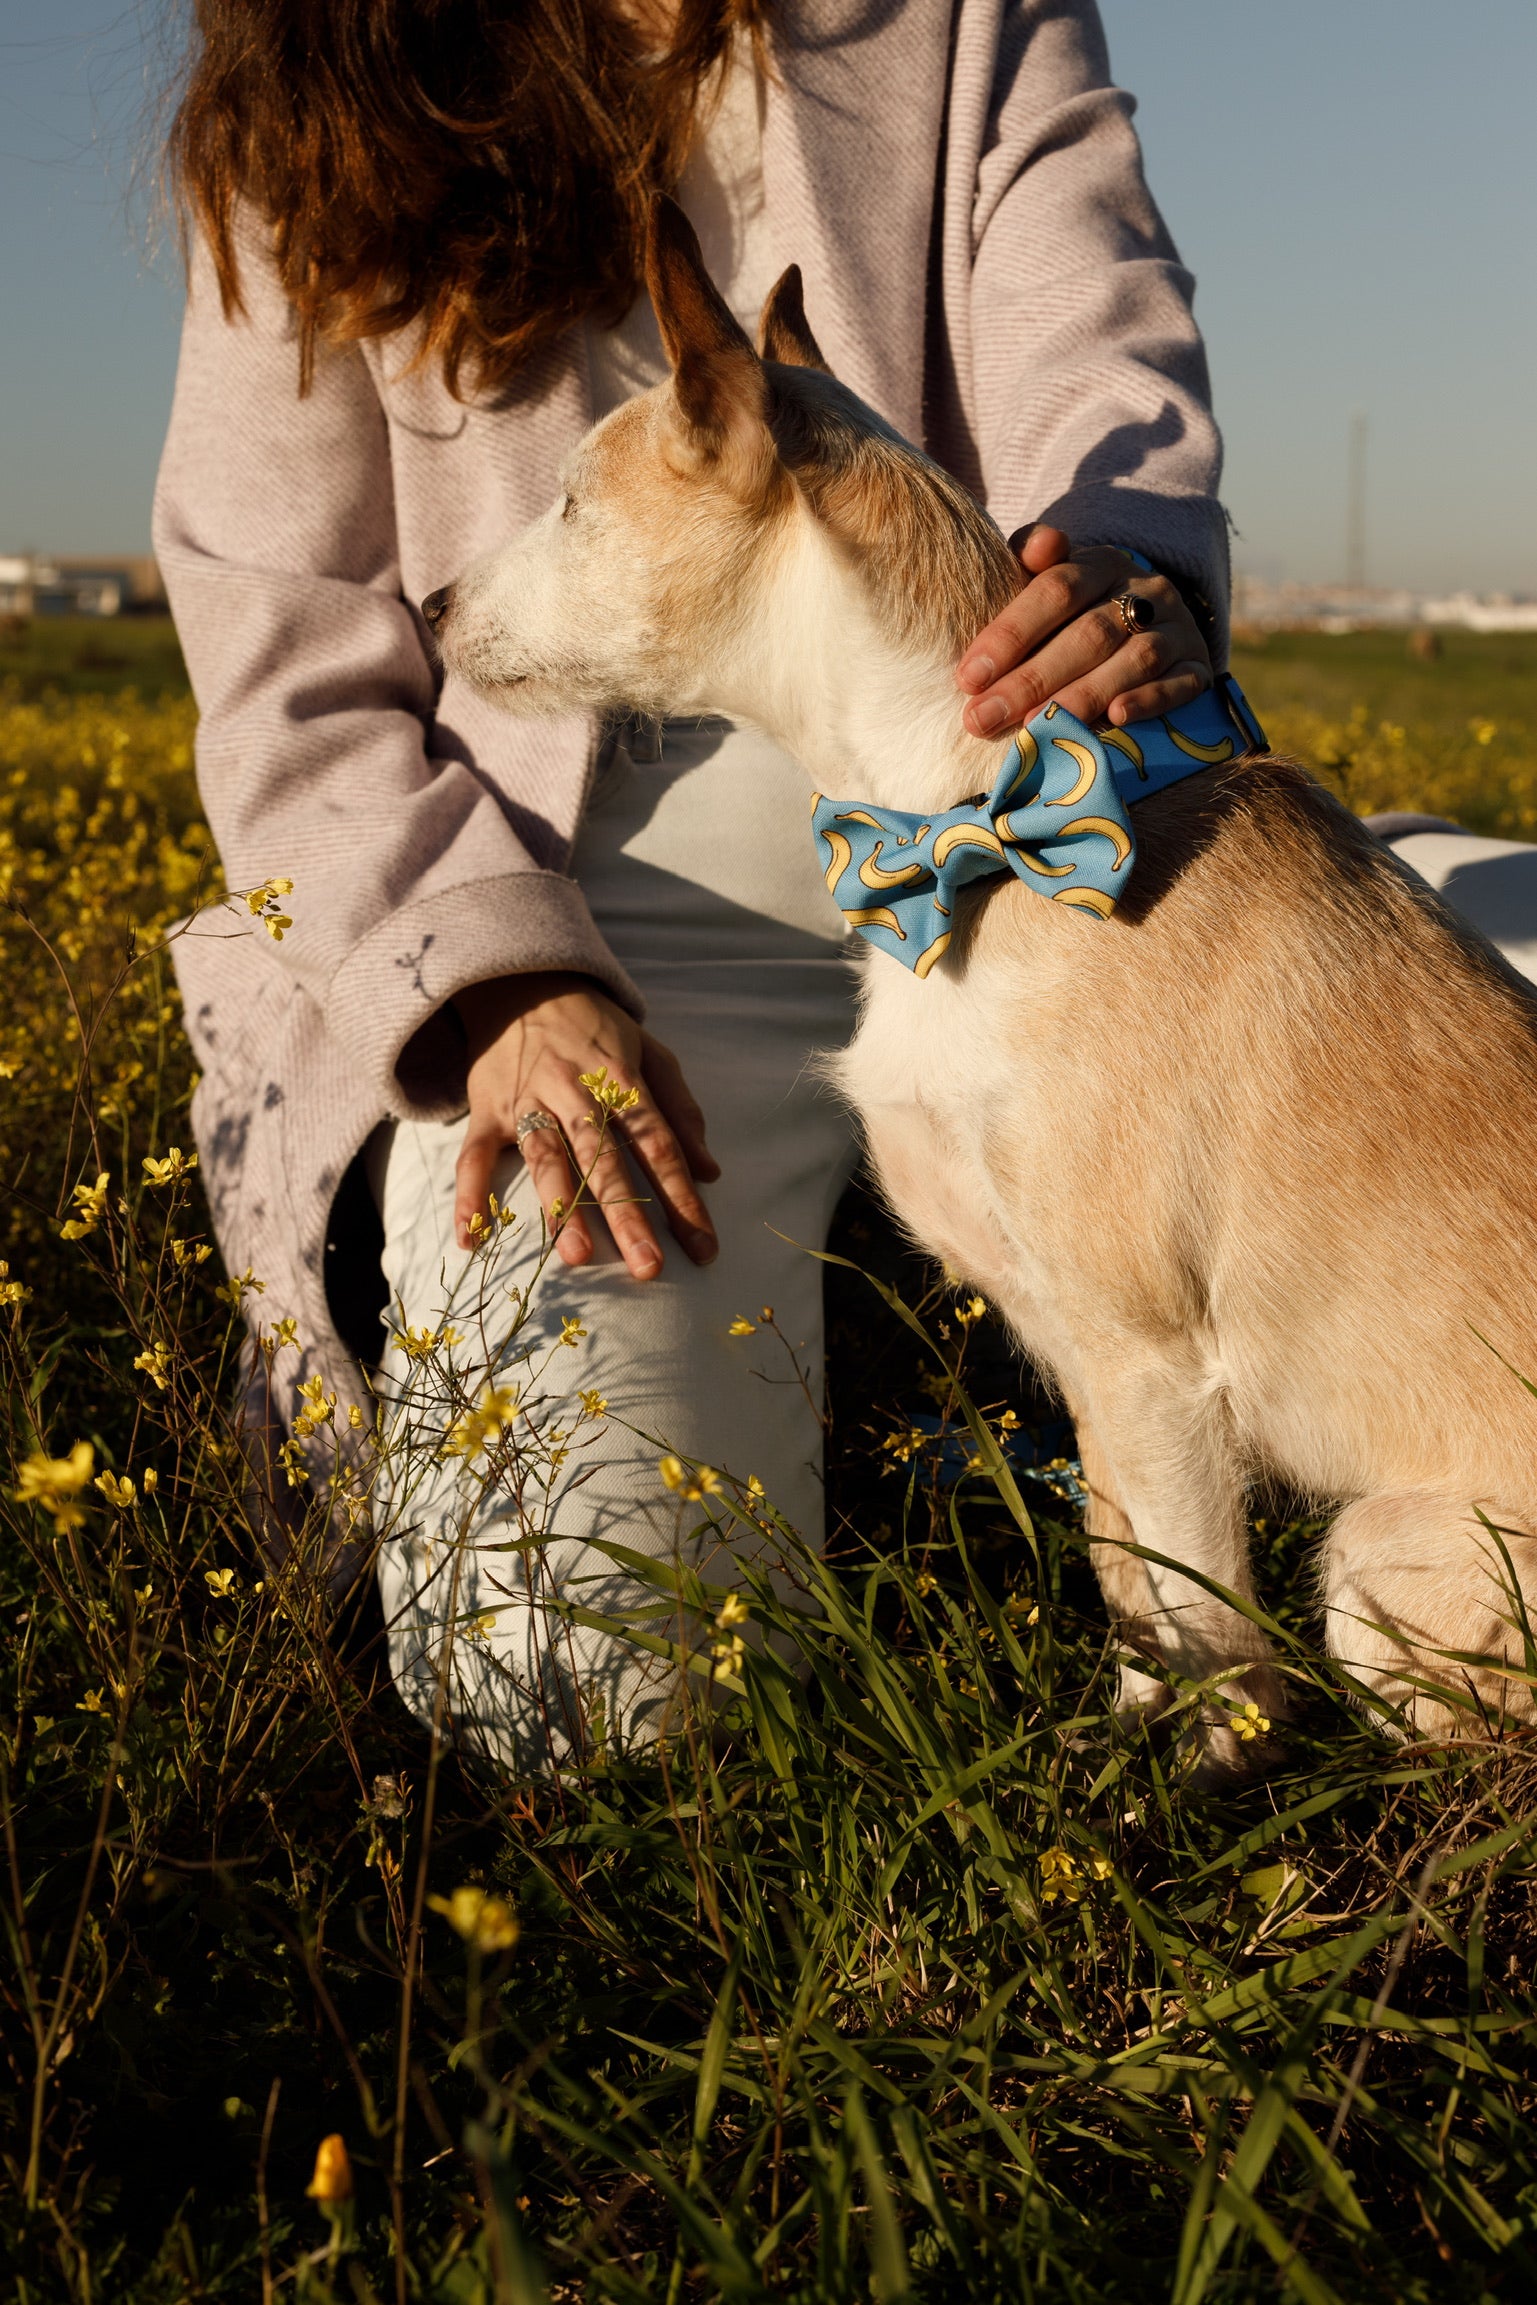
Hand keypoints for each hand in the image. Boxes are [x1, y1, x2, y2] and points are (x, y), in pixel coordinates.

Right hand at [452, 972, 720, 1276]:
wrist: (521, 982)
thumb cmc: (595, 1028)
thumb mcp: (650, 1052)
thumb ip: (681, 1110)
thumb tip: (710, 1171)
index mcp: (622, 1078)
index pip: (659, 1144)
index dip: (682, 1196)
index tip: (702, 1246)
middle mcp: (575, 1091)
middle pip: (604, 1158)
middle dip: (627, 1214)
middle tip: (648, 1267)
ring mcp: (527, 1100)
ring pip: (546, 1159)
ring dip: (561, 1208)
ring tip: (576, 1256)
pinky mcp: (486, 1109)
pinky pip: (473, 1155)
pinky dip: (469, 1195)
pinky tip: (469, 1240)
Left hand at [956, 525, 1211, 738]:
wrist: (1150, 627)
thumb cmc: (1076, 615)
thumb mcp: (1050, 583)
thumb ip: (1029, 561)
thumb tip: (1038, 545)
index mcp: (1102, 563)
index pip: (1056, 591)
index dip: (1011, 634)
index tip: (969, 677)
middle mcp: (1146, 590)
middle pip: (1089, 634)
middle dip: (1031, 679)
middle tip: (983, 718)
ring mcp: (1178, 629)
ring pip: (1135, 660)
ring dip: (1083, 696)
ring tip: (1036, 728)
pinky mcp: (1198, 666)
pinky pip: (1181, 684)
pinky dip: (1149, 701)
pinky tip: (1114, 718)